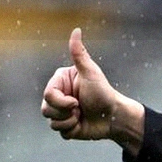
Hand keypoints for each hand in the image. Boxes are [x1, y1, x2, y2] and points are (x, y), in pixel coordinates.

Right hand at [41, 28, 143, 154]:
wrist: (115, 117)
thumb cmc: (104, 93)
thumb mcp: (91, 73)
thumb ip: (79, 54)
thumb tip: (76, 30)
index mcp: (59, 82)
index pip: (48, 96)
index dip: (62, 102)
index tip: (77, 102)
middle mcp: (58, 96)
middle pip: (46, 110)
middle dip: (66, 113)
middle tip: (81, 109)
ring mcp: (61, 111)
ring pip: (52, 122)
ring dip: (70, 122)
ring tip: (82, 116)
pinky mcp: (67, 125)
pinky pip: (60, 132)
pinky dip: (72, 130)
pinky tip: (82, 124)